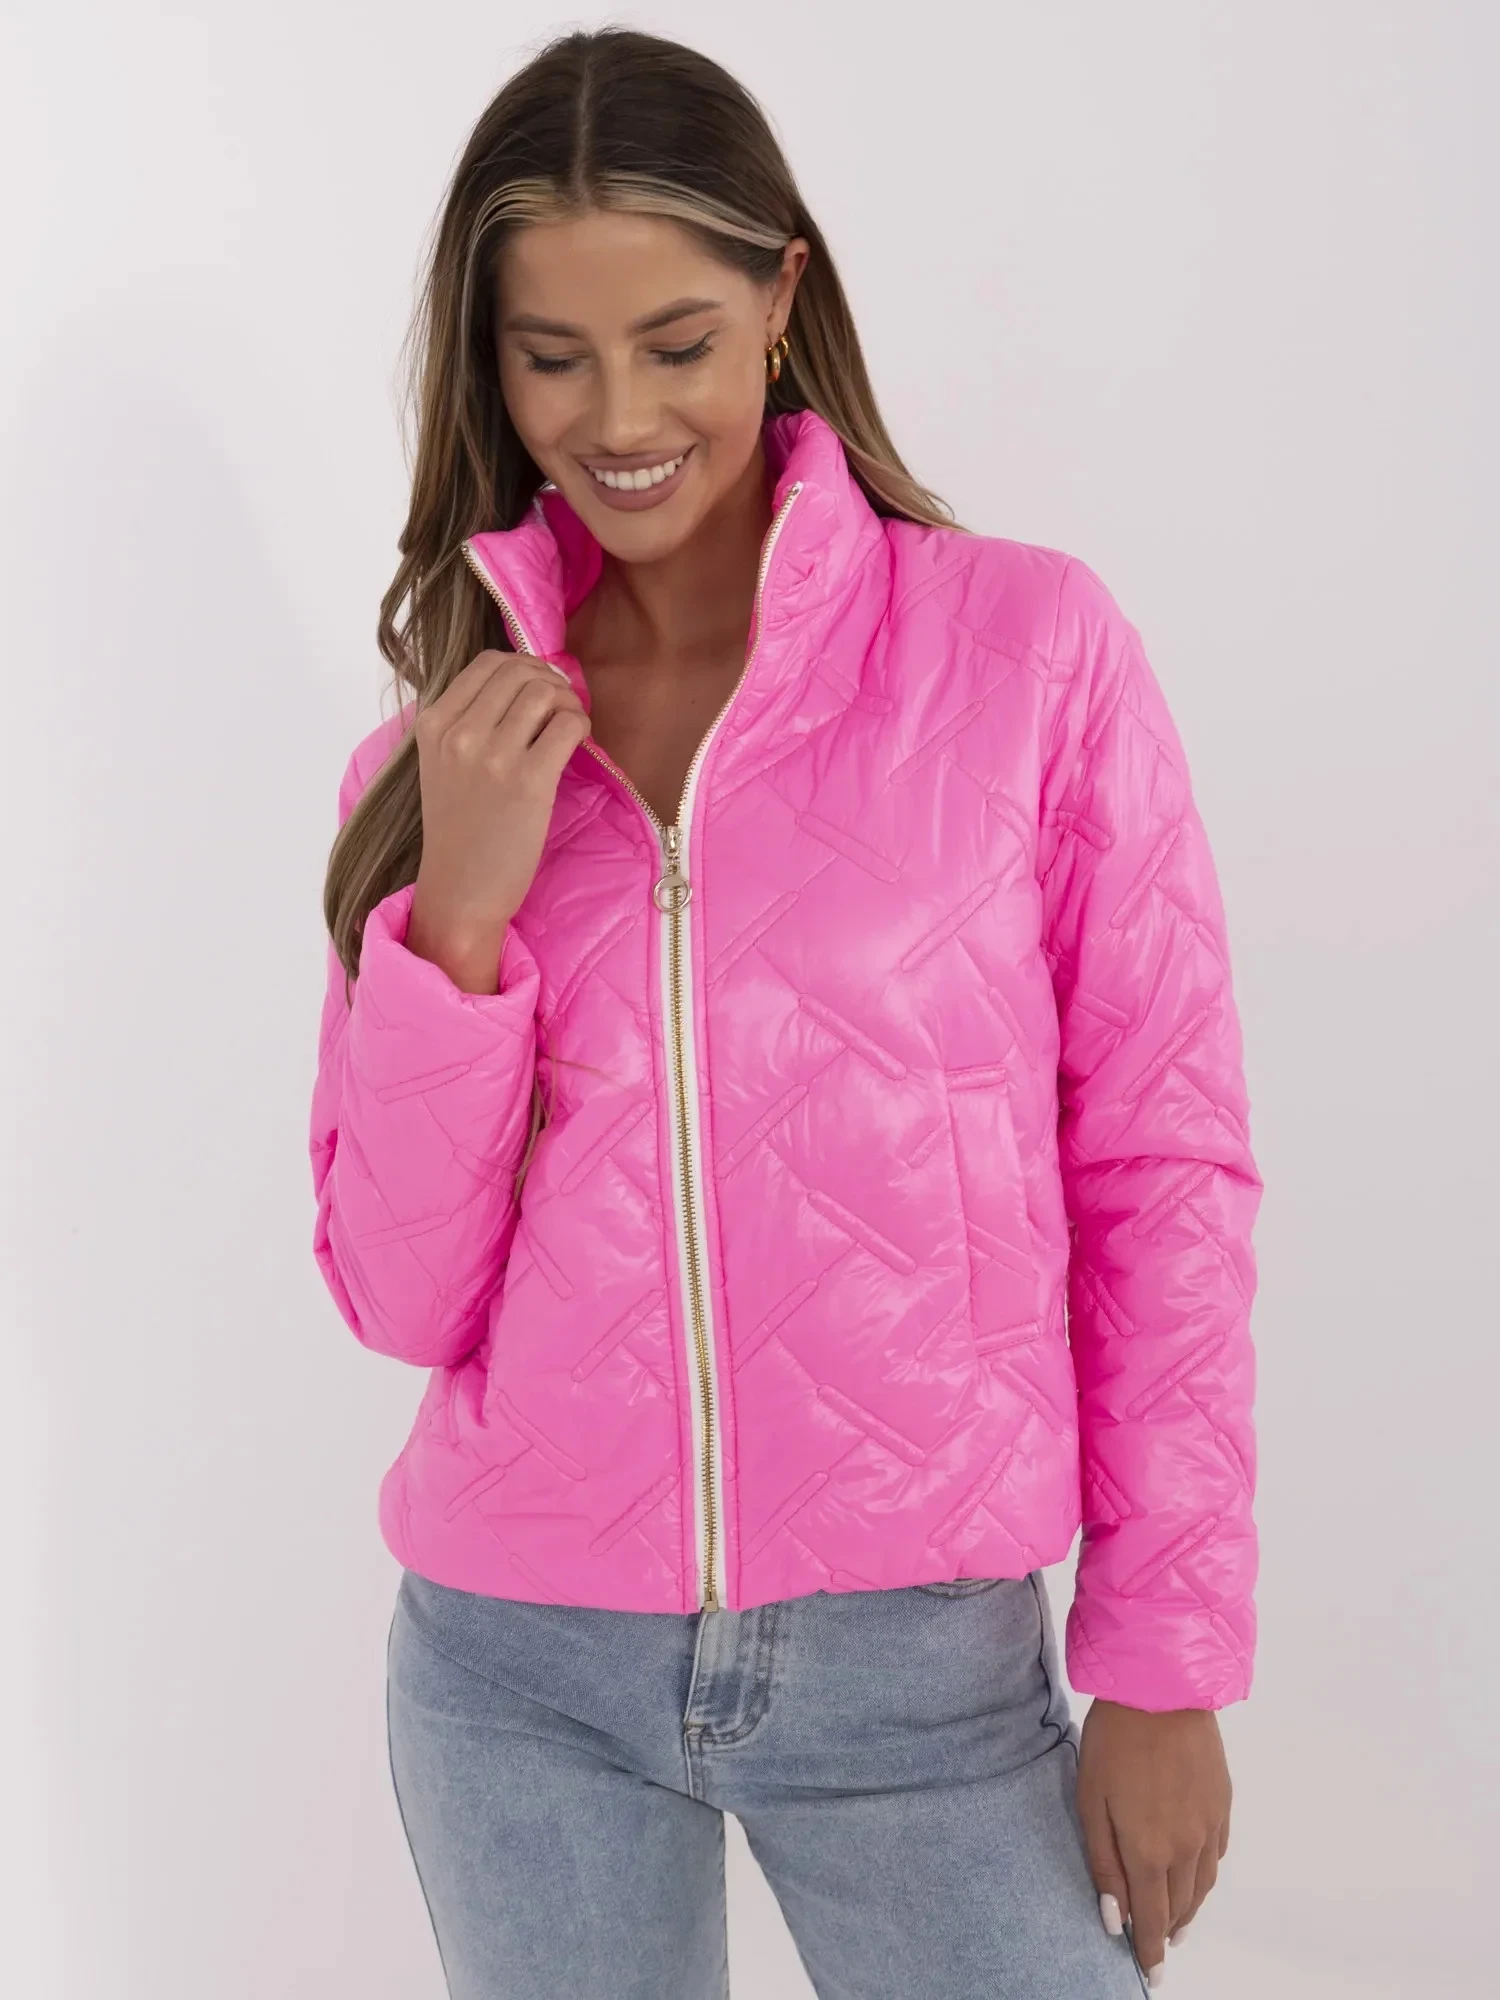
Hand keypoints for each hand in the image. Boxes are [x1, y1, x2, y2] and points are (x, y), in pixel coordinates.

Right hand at [407, 650, 589, 992]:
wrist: (460, 891)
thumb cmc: (459, 830)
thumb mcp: (442, 764)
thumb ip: (469, 721)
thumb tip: (526, 681)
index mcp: (433, 725)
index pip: (488, 663)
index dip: (525, 667)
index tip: (540, 690)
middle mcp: (459, 734)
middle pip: (520, 672)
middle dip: (551, 682)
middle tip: (561, 708)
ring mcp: (492, 756)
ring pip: (545, 692)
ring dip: (568, 703)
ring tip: (568, 728)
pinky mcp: (528, 781)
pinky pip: (567, 724)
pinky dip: (580, 725)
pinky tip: (578, 744)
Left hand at [1076, 1697, 1230, 1986]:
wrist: (1162, 1689)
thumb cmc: (1114, 1741)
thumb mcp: (1091, 1801)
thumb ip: (1103, 1864)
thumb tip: (1114, 1920)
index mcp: (1149, 1851)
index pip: (1152, 1919)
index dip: (1151, 1951)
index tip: (1151, 1974)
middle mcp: (1186, 1847)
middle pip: (1179, 1907)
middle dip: (1166, 1930)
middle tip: (1156, 1946)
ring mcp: (1209, 1826)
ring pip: (1202, 1886)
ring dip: (1188, 1909)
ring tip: (1176, 1923)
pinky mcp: (1223, 1804)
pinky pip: (1216, 1855)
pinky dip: (1205, 1876)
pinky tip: (1196, 1876)